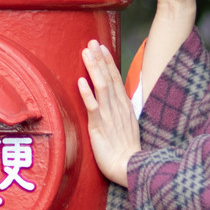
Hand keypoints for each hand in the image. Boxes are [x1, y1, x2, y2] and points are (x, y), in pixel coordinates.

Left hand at [76, 38, 139, 188]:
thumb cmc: (126, 149)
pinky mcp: (100, 127)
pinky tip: (80, 81)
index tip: (101, 47)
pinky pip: (93, 108)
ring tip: (86, 53)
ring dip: (93, 69)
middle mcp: (117, 107)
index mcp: (124, 106)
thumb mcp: (127, 125)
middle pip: (108, 78)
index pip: (115, 79)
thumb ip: (120, 110)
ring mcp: (109, 116)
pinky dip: (87, 94)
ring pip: (101, 87)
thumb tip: (114, 99)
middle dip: (100, 59)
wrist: (129, 167)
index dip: (108, 62)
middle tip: (92, 42)